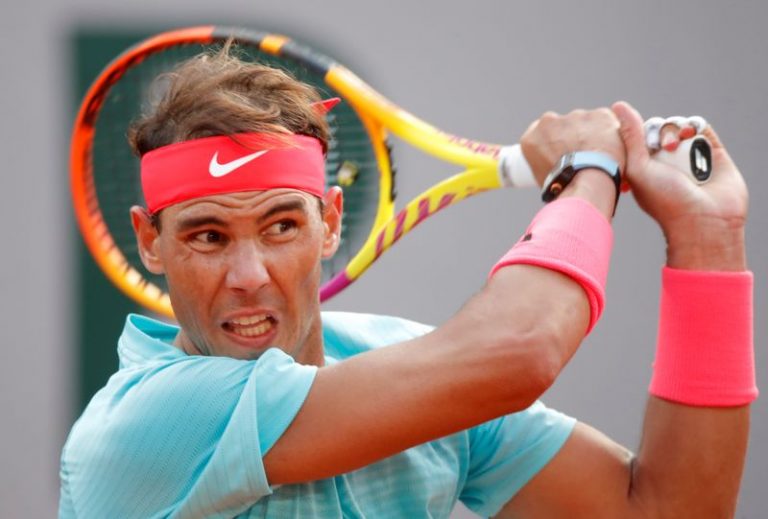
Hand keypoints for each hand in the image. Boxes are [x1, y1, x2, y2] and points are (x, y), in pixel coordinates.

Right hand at [520, 108, 625, 185]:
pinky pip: (606, 122)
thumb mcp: (544, 179)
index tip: (562, 152)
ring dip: (591, 134)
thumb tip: (555, 170)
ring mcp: (575, 116)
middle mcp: (550, 121)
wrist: (587, 181)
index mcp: (532, 137)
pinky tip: (610, 150)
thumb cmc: (566, 186)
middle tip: (582, 156)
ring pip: (586, 123)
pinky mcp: (599, 115)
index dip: (553, 144)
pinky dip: (610, 133)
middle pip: (563, 126)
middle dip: (573, 137)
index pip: (540, 134)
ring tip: (598, 157)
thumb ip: (546, 165)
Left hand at [612, 101, 747, 270]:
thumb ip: (630, 137)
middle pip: (659, 128)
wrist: (704, 220)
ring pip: (679, 125)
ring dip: (676, 129)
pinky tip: (691, 135)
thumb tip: (618, 106)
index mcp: (644, 165)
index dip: (638, 132)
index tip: (643, 147)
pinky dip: (694, 125)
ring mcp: (688, 155)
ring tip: (678, 145)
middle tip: (665, 148)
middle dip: (660, 131)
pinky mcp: (711, 151)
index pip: (638, 136)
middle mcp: (666, 160)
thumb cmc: (665, 200)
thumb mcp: (639, 168)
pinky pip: (700, 127)